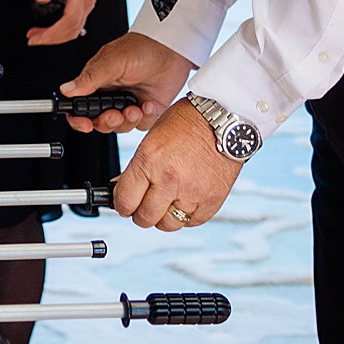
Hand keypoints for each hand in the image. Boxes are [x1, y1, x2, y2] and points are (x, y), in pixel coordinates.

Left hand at [29, 0, 96, 44]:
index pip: (70, 20)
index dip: (54, 33)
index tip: (39, 38)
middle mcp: (86, 1)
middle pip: (72, 29)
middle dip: (52, 38)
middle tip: (33, 39)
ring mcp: (86, 5)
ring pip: (73, 30)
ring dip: (55, 37)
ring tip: (36, 36)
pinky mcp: (82, 7)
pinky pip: (73, 25)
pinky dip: (60, 31)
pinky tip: (47, 31)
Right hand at [59, 31, 193, 134]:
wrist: (173, 49)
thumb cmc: (142, 48)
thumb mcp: (112, 62)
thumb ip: (89, 79)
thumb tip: (67, 90)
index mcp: (97, 83)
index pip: (80, 107)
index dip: (79, 119)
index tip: (86, 125)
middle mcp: (111, 95)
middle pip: (100, 122)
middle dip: (107, 122)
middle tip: (116, 114)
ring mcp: (129, 104)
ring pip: (121, 127)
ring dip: (128, 120)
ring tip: (136, 107)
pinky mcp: (147, 110)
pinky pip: (142, 125)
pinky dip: (146, 118)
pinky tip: (148, 104)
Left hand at [110, 100, 245, 231]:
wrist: (222, 118)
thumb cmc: (186, 123)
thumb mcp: (152, 139)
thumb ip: (138, 168)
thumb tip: (122, 189)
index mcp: (149, 161)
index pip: (124, 201)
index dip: (121, 204)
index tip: (124, 203)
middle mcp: (169, 179)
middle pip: (144, 218)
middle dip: (139, 214)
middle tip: (143, 205)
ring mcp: (192, 193)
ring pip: (168, 225)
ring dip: (163, 217)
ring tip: (165, 203)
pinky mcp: (212, 201)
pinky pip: (192, 222)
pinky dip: (186, 216)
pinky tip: (184, 201)